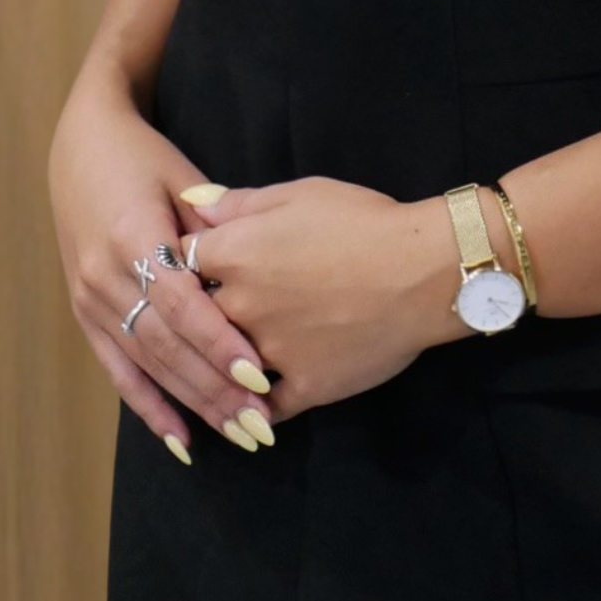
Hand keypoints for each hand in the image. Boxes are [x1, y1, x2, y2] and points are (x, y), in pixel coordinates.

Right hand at [47, 73, 277, 459]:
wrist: (81, 146)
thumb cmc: (144, 157)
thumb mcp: (182, 178)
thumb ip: (215, 226)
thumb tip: (257, 271)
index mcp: (133, 236)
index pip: (181, 303)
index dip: (218, 342)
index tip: (258, 375)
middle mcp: (104, 275)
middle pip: (165, 345)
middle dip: (213, 389)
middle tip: (260, 424)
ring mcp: (89, 298)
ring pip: (146, 364)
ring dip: (191, 404)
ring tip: (236, 433)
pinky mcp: (83, 313)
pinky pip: (117, 370)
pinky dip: (148, 407)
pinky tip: (179, 440)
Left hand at [175, 175, 459, 427]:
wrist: (423, 271)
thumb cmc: (363, 221)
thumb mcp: (300, 193)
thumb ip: (239, 203)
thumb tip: (191, 203)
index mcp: (233, 252)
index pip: (178, 262)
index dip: (184, 264)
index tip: (193, 268)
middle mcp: (239, 306)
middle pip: (194, 318)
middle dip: (197, 315)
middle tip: (205, 315)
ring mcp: (268, 353)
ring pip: (223, 367)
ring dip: (219, 365)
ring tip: (221, 364)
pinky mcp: (302, 388)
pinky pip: (263, 407)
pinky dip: (254, 407)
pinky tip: (251, 408)